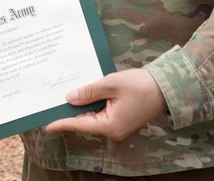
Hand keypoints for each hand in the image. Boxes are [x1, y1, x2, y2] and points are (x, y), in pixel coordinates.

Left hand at [44, 69, 167, 140]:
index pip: (80, 124)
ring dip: (81, 105)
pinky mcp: (121, 118)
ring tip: (64, 95)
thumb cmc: (141, 85)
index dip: (62, 123)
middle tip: (52, 102)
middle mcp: (113, 130)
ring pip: (93, 116)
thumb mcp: (111, 84)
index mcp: (111, 125)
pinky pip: (101, 112)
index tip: (47, 125)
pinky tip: (84, 93)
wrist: (166, 87)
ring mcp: (118, 125)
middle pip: (85, 120)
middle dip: (70, 111)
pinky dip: (92, 104)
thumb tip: (69, 98)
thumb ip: (89, 92)